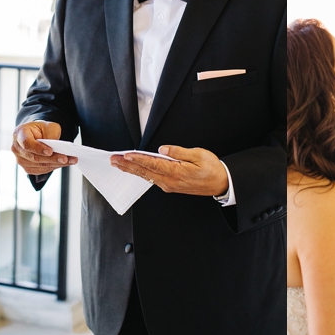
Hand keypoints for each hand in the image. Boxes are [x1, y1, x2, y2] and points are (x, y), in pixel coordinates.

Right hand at [11, 121, 71, 175]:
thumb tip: (56, 148)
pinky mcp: (27, 168)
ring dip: (56, 164)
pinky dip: (53, 167)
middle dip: (52, 158)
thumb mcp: (48, 126)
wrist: (36, 134)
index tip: (50, 151)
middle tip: (65, 158)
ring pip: (39, 165)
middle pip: (34, 157)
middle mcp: (16, 148)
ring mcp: (20, 159)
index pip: (26, 143)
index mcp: (19, 134)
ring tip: (69, 160)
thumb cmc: (40, 129)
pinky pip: (41, 170)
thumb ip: (50, 135)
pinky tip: (62, 163)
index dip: (38, 148)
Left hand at [111, 145, 228, 197]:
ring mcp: (169, 185)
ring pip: (146, 176)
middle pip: (144, 172)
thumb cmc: (212, 169)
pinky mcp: (170, 186)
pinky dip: (140, 173)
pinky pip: (151, 178)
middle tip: (113, 159)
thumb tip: (163, 149)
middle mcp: (170, 181)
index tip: (126, 155)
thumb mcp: (199, 155)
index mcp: (176, 172)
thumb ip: (179, 151)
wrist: (221, 184)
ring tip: (118, 164)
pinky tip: (133, 169)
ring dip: (131, 169)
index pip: (153, 164)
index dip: (138, 159)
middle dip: (127, 165)